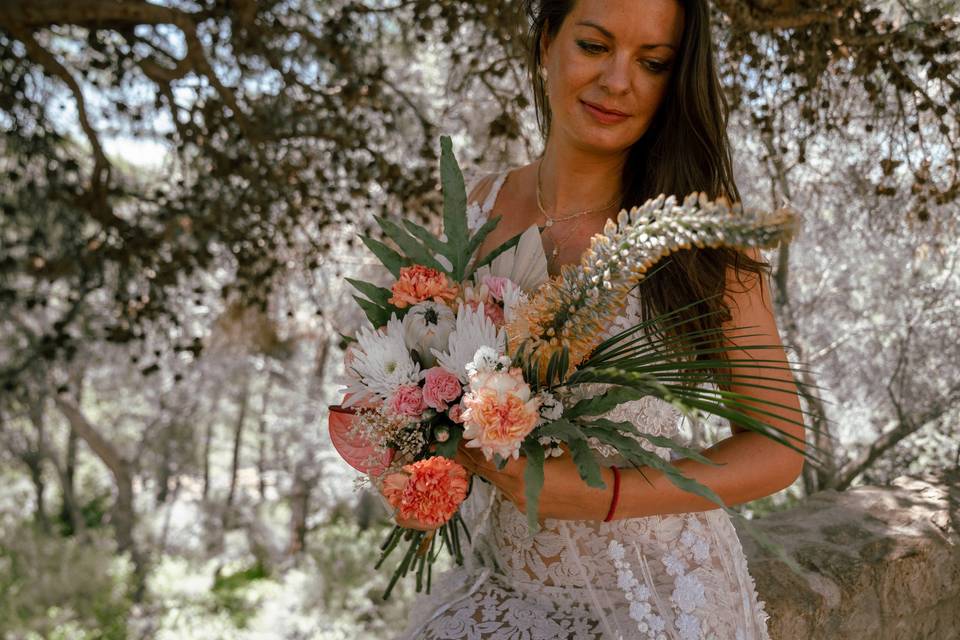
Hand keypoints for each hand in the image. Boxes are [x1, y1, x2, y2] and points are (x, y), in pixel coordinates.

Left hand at [453, 440, 613, 521]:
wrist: (599, 498)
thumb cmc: (580, 467)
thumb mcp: (554, 446)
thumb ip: (530, 440)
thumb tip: (510, 424)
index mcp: (522, 472)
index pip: (487, 457)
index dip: (470, 445)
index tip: (458, 433)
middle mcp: (516, 490)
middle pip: (484, 471)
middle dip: (467, 457)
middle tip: (453, 441)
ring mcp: (520, 502)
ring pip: (493, 482)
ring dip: (482, 467)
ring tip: (468, 452)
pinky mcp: (526, 509)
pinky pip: (505, 490)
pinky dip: (498, 477)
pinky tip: (495, 467)